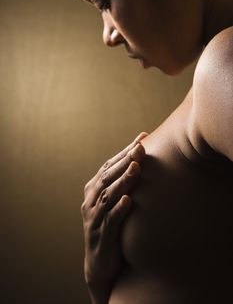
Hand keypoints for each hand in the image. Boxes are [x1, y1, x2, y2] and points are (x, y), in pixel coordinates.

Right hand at [81, 132, 147, 303]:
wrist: (100, 265)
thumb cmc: (111, 228)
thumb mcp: (113, 204)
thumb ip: (122, 185)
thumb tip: (141, 162)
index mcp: (93, 191)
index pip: (108, 166)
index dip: (124, 152)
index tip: (142, 139)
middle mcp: (91, 202)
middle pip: (107, 177)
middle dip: (125, 161)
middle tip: (141, 147)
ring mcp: (94, 219)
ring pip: (108, 196)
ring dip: (122, 181)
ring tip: (136, 168)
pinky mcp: (101, 237)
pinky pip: (110, 221)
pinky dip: (118, 210)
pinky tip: (128, 200)